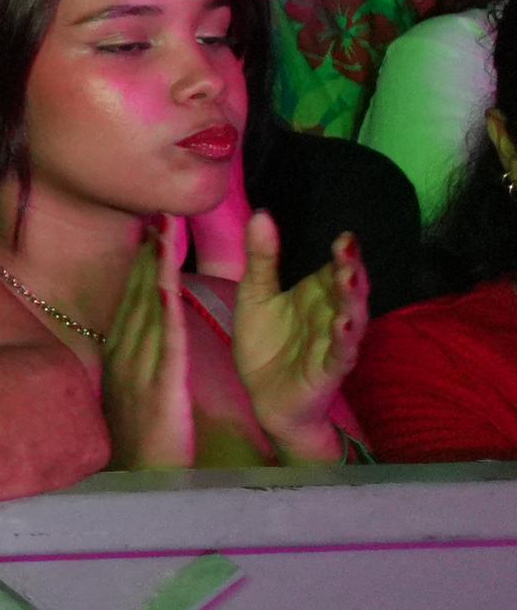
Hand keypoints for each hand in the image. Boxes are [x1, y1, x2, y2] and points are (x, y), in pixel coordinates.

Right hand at [101, 217, 196, 471]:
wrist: (142, 481)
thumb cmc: (141, 444)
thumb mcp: (132, 397)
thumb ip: (134, 366)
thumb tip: (133, 341)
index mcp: (122, 357)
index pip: (131, 302)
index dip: (140, 267)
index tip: (148, 233)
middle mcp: (127, 356)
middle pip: (137, 297)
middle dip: (146, 256)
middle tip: (154, 215)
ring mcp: (141, 369)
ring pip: (149, 309)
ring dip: (154, 270)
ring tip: (163, 233)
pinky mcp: (161, 387)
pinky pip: (165, 342)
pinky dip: (164, 310)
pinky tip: (168, 284)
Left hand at [227, 214, 368, 462]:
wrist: (265, 396)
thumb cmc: (266, 342)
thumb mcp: (255, 294)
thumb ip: (262, 258)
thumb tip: (262, 213)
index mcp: (317, 294)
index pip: (335, 268)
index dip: (343, 253)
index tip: (345, 235)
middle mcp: (331, 314)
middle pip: (348, 289)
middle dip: (352, 269)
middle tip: (348, 249)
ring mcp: (333, 342)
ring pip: (351, 318)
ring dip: (352, 300)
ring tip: (350, 278)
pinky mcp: (329, 369)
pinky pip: (341, 353)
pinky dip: (345, 339)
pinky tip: (345, 324)